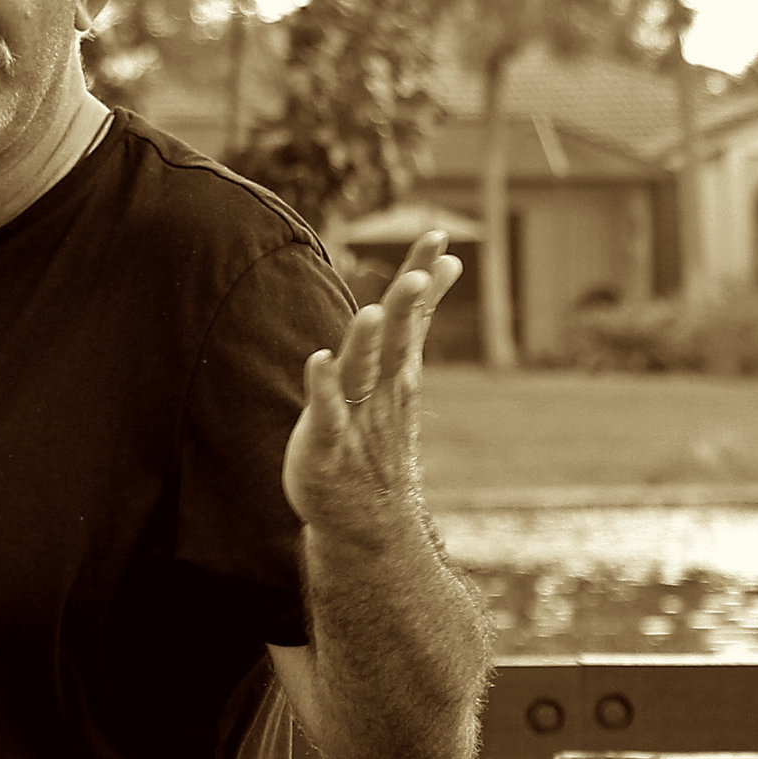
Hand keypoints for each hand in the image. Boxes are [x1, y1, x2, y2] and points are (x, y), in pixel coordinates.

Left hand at [282, 230, 462, 539]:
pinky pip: (325, 415)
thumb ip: (410, 326)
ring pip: (362, 375)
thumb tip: (433, 271)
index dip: (423, 278)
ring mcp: (356, 419)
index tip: (440, 239)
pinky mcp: (327, 447)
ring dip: (366, 345)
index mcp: (396, 372)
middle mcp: (381, 391)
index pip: (412, 318)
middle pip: (395, 342)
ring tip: (371, 313)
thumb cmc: (375, 438)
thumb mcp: (396, 377)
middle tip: (419, 274)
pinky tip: (318, 361)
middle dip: (406, 308)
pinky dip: (322, 390)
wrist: (366, 519)